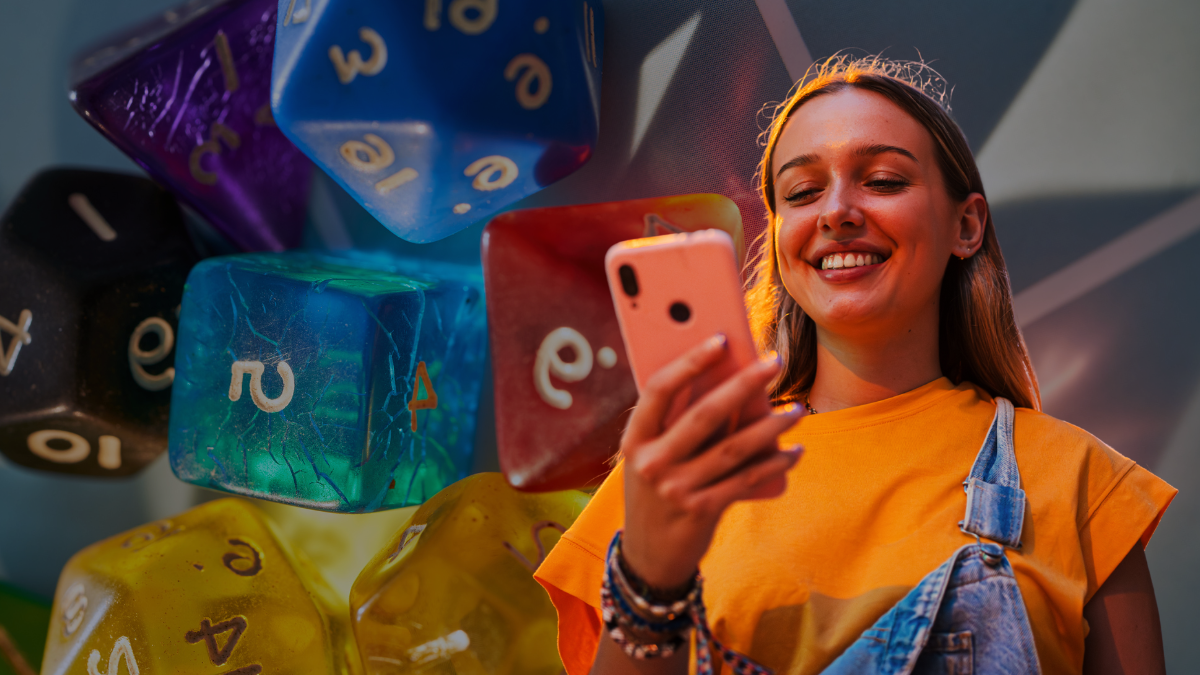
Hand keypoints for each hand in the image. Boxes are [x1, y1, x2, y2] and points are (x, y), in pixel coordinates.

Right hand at [620, 334, 803, 589]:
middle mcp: (651, 462)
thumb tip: (732, 382)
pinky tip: (794, 452)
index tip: (722, 339)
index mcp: (635, 439)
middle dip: (744, 384)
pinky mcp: (701, 511)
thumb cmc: (656, 491)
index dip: (690, 361)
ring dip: (771, 427)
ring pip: (733, 449)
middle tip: (775, 362)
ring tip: (797, 411)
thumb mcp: (652, 457)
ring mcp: (675, 489)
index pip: (659, 389)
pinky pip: (746, 480)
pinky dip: (774, 465)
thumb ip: (678, 426)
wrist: (649, 555)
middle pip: (704, 414)